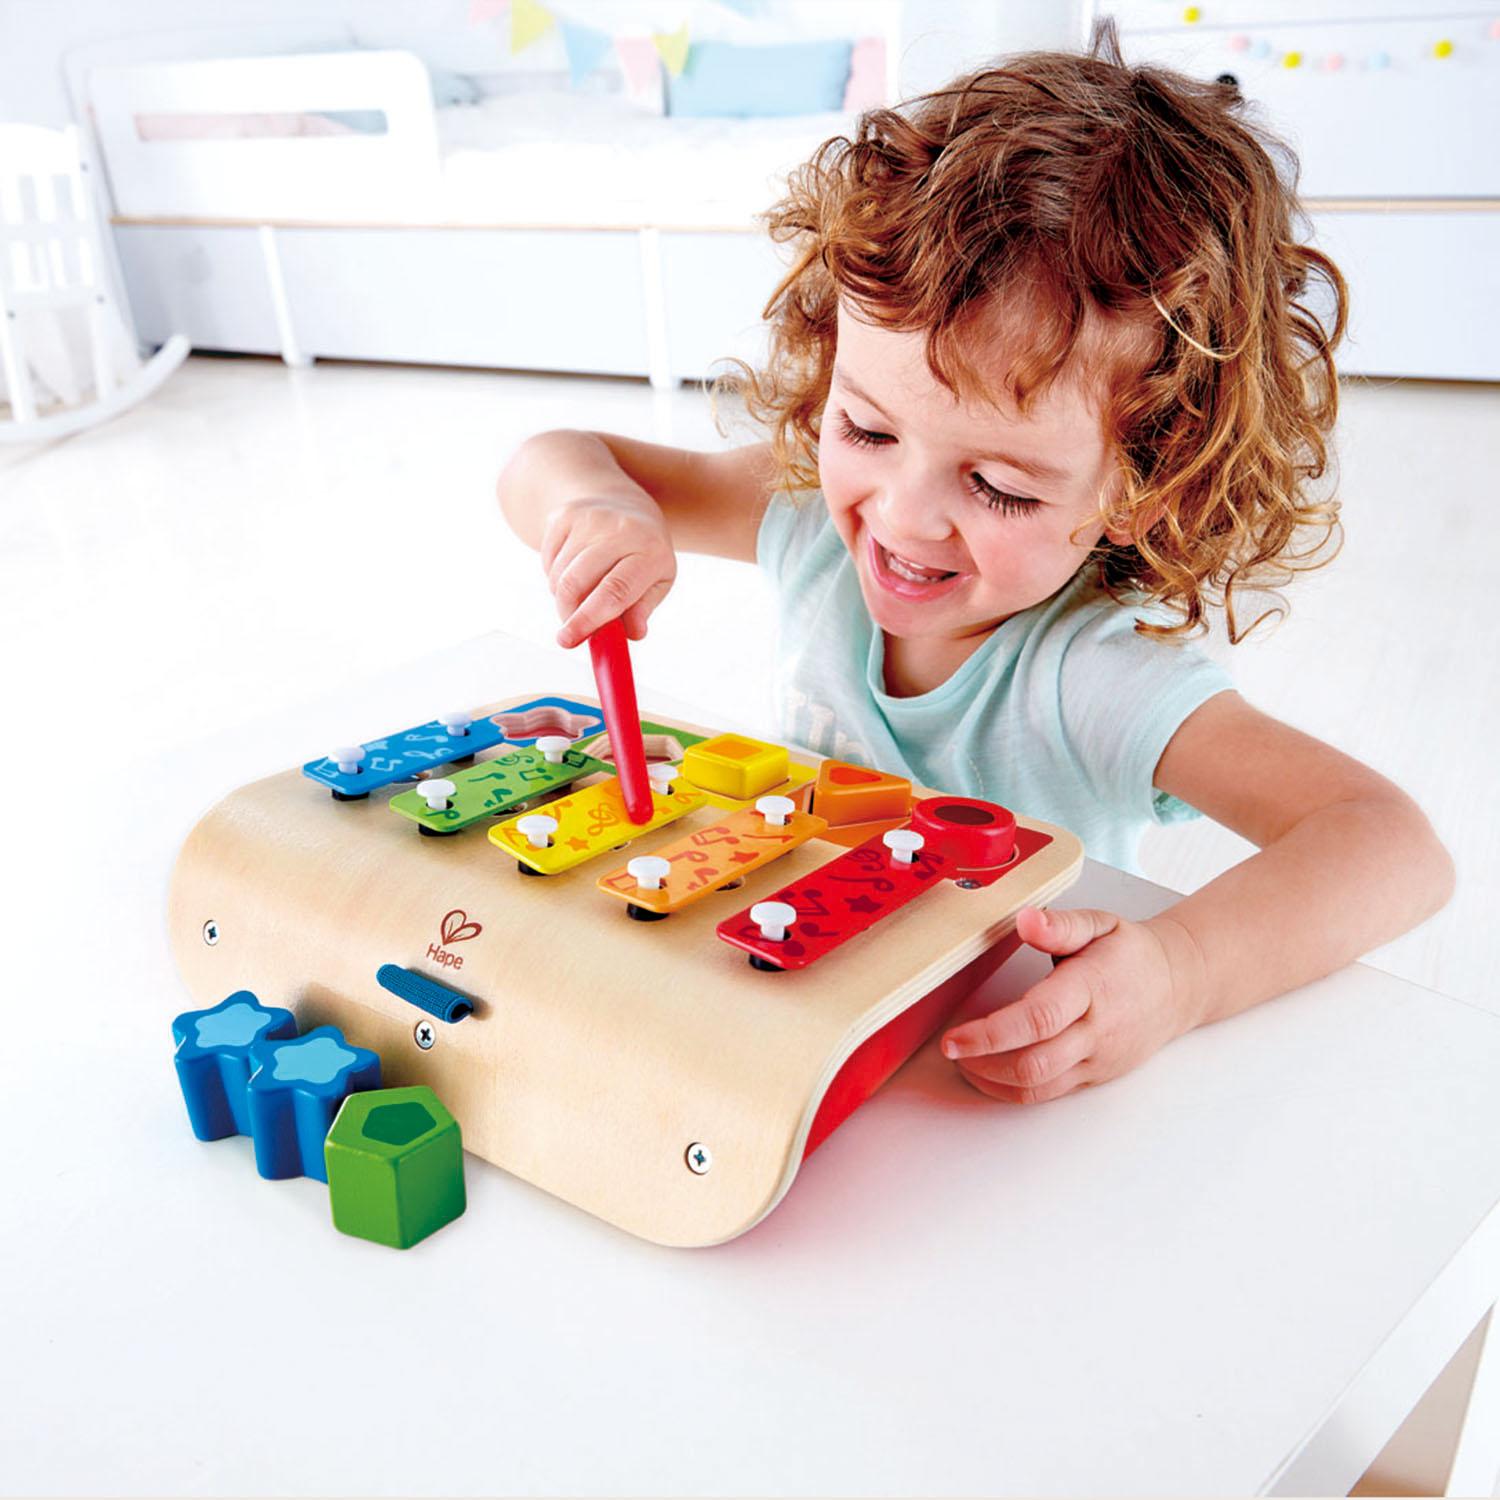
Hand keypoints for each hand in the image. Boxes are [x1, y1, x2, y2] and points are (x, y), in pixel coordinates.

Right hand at [540, 497, 676, 648]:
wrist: (626, 503)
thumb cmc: (644, 552)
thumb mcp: (657, 580)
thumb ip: (643, 609)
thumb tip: (633, 634)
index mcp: (650, 551)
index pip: (615, 592)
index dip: (589, 620)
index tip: (569, 641)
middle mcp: (620, 530)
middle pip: (577, 584)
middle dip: (568, 615)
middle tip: (572, 630)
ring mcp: (590, 518)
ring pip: (559, 576)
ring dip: (563, 598)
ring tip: (583, 592)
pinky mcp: (565, 515)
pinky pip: (547, 561)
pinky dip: (555, 577)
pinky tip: (574, 568)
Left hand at [939, 906, 1201, 1103]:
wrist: (1178, 985)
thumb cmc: (1132, 954)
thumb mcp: (1099, 924)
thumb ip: (1059, 924)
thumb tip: (1024, 919)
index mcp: (1091, 988)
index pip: (1037, 1019)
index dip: (991, 1033)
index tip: (955, 1037)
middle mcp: (1095, 1031)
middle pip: (1034, 1062)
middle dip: (982, 1062)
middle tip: (950, 1049)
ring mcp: (1097, 1059)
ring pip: (1038, 1086)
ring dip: (992, 1080)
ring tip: (963, 1061)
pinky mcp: (1095, 1076)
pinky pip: (1049, 1093)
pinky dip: (1012, 1089)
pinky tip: (989, 1074)